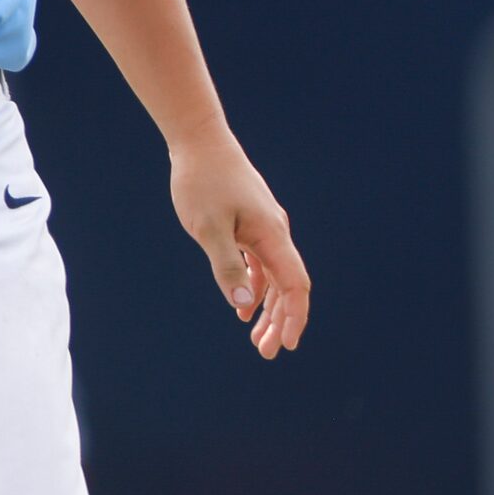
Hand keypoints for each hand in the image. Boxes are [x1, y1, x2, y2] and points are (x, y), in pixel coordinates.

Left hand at [169, 132, 310, 358]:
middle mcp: (275, 234)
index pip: (295, 286)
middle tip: (267, 353)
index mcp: (272, 236)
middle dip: (280, 321)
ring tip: (255, 338)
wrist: (199, 141)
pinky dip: (253, 286)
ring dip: (266, 308)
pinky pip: (259, 263)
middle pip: (287, 287)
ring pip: (273, 277)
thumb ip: (226, 265)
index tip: (287, 344)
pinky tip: (241, 307)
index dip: (295, 318)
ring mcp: (263, 228)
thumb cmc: (202, 182)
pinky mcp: (249, 223)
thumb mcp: (208, 228)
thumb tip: (243, 305)